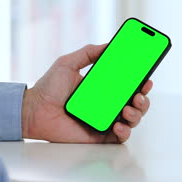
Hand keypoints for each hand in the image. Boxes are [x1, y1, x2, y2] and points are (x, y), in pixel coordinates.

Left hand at [21, 44, 152, 142]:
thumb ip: (88, 52)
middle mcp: (107, 104)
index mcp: (103, 87)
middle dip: (144, 99)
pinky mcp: (99, 136)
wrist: (34, 110)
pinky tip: (118, 124)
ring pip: (132, 120)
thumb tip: (108, 44)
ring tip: (127, 109)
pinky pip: (119, 137)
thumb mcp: (68, 63)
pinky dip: (124, 132)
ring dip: (137, 114)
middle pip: (136, 103)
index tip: (147, 77)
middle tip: (139, 94)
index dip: (141, 82)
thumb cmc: (48, 88)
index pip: (128, 85)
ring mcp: (105, 120)